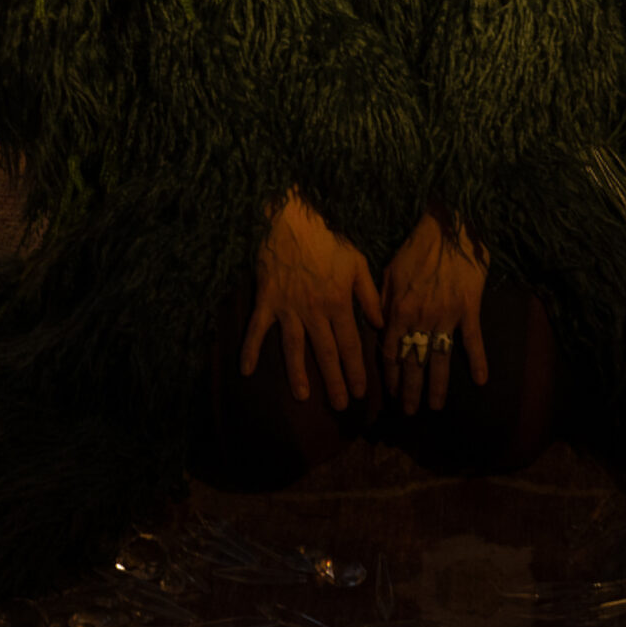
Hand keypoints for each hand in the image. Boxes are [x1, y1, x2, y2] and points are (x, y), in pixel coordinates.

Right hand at [244, 191, 382, 410]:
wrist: (293, 220)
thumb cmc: (328, 240)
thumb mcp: (357, 263)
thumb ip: (370, 296)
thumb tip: (380, 324)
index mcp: (338, 302)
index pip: (351, 344)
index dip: (357, 369)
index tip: (362, 391)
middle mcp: (314, 310)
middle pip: (326, 352)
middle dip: (334, 381)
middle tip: (341, 406)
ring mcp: (288, 308)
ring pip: (293, 347)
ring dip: (298, 373)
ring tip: (303, 396)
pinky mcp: (266, 301)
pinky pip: (256, 329)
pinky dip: (249, 349)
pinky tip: (245, 371)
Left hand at [379, 204, 490, 413]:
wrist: (449, 226)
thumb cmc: (417, 245)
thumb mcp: (389, 270)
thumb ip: (381, 300)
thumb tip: (376, 325)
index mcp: (398, 310)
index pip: (389, 352)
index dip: (390, 375)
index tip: (391, 392)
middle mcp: (420, 319)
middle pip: (412, 362)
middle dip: (409, 390)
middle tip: (409, 412)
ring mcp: (446, 316)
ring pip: (439, 359)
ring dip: (436, 385)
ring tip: (434, 407)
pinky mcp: (469, 309)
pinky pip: (472, 340)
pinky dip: (477, 361)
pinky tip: (480, 381)